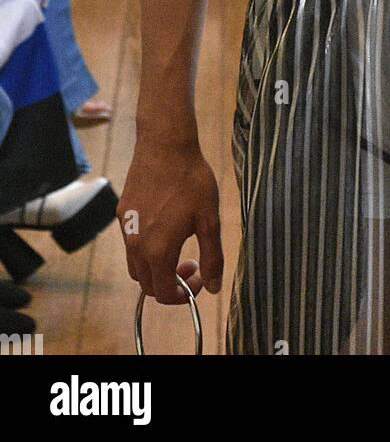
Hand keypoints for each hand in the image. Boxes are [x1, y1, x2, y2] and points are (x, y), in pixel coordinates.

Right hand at [119, 137, 222, 304]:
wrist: (165, 145)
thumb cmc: (191, 180)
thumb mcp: (209, 219)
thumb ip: (212, 257)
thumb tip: (214, 286)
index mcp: (157, 250)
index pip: (162, 293)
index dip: (182, 295)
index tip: (198, 279)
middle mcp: (136, 245)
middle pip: (146, 284)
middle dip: (169, 284)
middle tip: (192, 264)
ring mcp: (126, 229)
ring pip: (136, 266)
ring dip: (156, 268)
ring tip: (179, 247)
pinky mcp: (122, 213)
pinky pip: (131, 243)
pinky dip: (146, 249)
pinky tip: (166, 226)